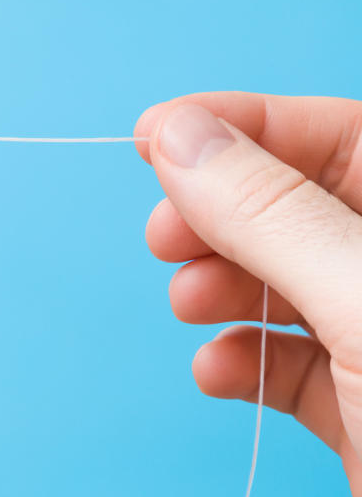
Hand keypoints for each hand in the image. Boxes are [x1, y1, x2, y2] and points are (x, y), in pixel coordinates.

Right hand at [135, 92, 361, 496]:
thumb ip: (271, 213)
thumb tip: (179, 134)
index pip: (340, 135)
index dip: (243, 125)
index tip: (155, 134)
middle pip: (298, 209)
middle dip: (220, 218)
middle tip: (163, 236)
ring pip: (285, 285)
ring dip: (220, 289)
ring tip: (186, 305)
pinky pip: (289, 364)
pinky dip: (241, 361)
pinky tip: (217, 371)